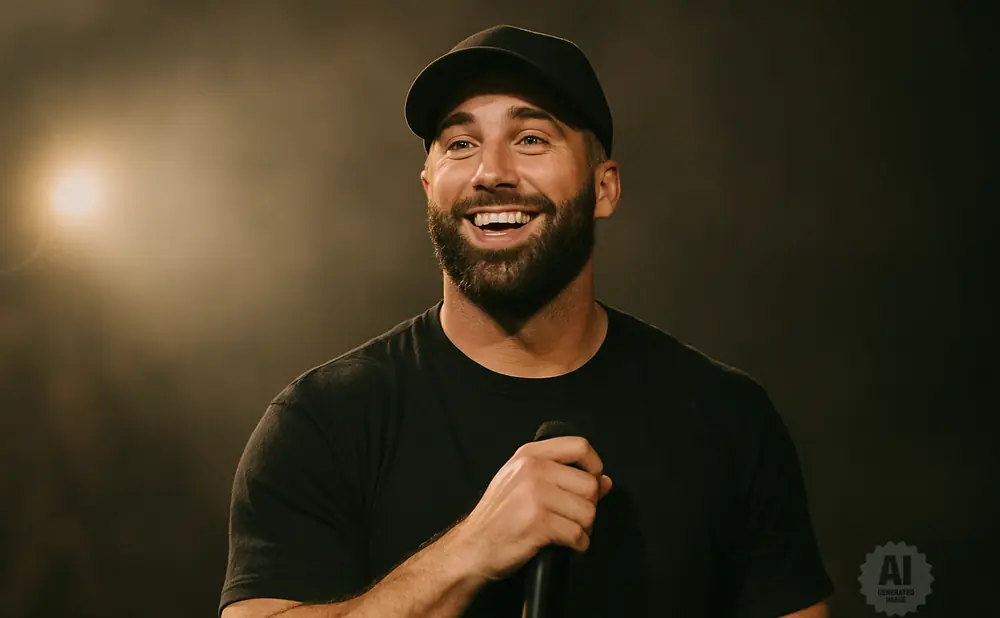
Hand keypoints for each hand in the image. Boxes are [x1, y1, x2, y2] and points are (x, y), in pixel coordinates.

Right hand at [451, 436, 613, 581]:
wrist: (472, 548)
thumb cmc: (498, 517)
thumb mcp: (523, 484)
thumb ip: (563, 476)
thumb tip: (605, 481)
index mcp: (529, 455)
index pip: (580, 446)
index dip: (594, 466)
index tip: (591, 483)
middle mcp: (532, 469)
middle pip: (590, 484)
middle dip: (589, 507)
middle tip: (573, 518)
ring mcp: (534, 495)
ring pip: (588, 512)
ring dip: (584, 528)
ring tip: (566, 531)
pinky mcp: (538, 523)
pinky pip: (578, 535)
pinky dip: (578, 545)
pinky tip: (565, 545)